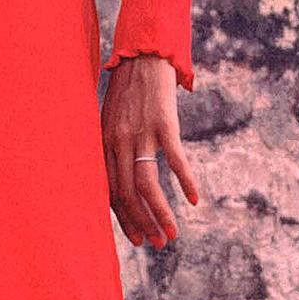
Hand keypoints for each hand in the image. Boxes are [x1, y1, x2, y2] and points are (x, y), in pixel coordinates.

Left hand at [102, 54, 200, 246]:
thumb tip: (118, 177)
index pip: (110, 192)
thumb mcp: (110, 119)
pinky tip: (194, 199)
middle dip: (142, 224)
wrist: (143, 55)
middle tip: (156, 244)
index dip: (124, 219)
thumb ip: (112, 147)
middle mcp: (118, 142)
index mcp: (104, 144)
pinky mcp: (163, 123)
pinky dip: (185, 182)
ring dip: (160, 214)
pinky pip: (174, 160)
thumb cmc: (128, 89)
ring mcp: (140, 133)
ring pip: (147, 185)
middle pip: (127, 194)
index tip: (137, 238)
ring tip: (172, 234)